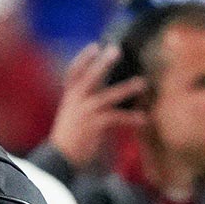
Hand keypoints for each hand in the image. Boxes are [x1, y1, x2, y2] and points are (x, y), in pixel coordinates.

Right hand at [49, 42, 148, 169]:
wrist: (60, 158)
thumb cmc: (68, 137)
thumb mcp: (71, 115)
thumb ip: (83, 103)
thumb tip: (101, 92)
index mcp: (69, 98)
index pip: (73, 73)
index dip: (83, 59)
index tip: (95, 45)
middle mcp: (75, 102)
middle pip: (89, 78)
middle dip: (102, 63)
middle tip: (115, 49)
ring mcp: (85, 113)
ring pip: (107, 96)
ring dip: (126, 88)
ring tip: (142, 83)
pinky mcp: (94, 126)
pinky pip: (116, 118)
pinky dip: (131, 118)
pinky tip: (144, 119)